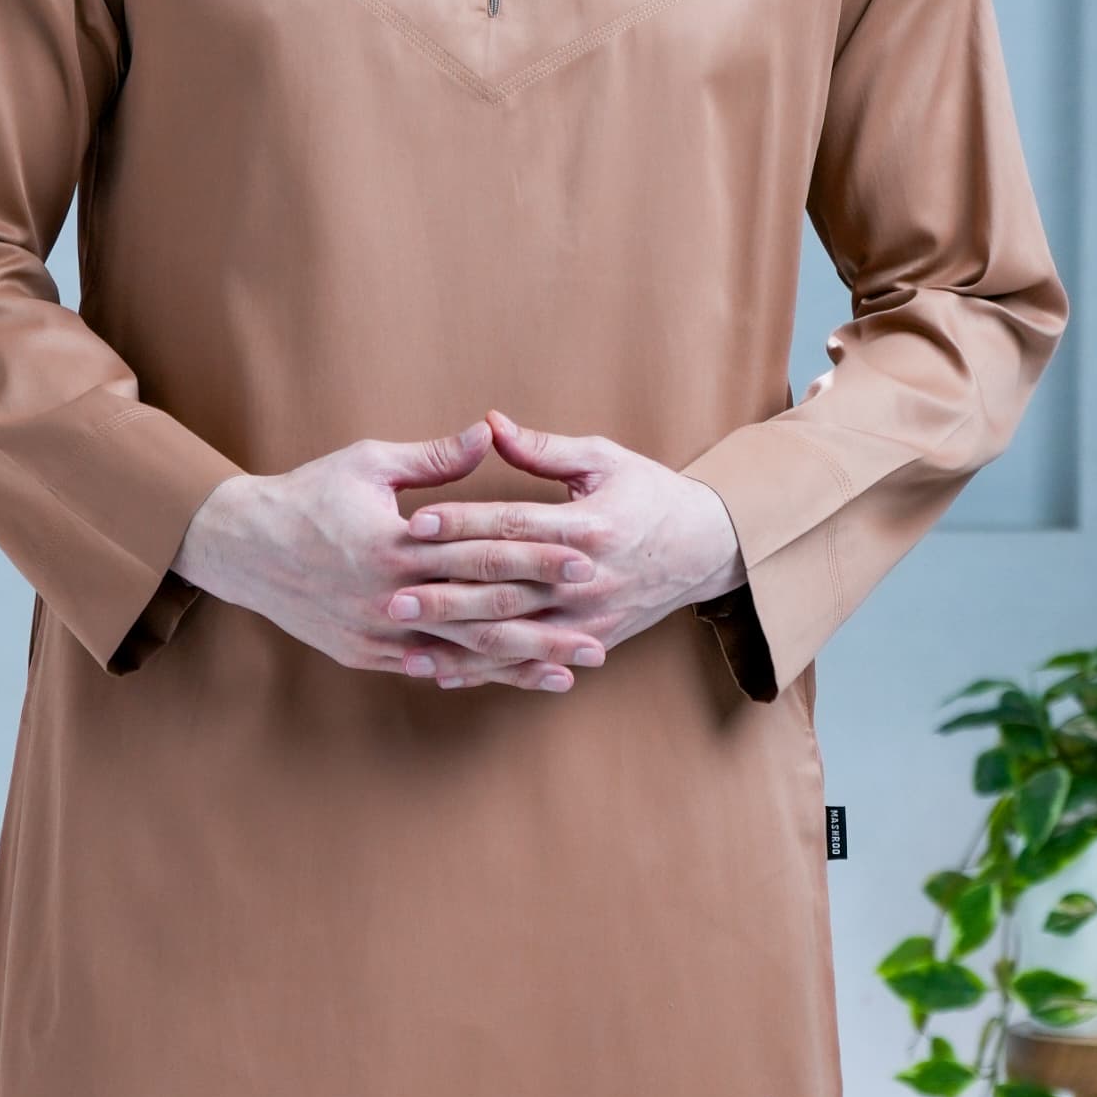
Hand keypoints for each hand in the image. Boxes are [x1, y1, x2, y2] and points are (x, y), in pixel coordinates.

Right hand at [174, 419, 600, 693]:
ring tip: (566, 673)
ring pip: (460, 655)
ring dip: (516, 666)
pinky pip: (424, 668)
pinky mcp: (361, 653)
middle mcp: (389, 598)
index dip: (540, 557)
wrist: (242, 547)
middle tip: (599, 638)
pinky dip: (467, 675)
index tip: (588, 560)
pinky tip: (505, 681)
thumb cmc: (309, 495)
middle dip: (546, 629)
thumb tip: (488, 433)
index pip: (485, 553)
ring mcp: (375, 633)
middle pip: (483, 617)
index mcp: (398, 546)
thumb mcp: (369, 464)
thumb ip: (434, 458)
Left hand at [387, 407, 745, 676]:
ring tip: (404, 639)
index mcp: (587, 526)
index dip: (461, 523)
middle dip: (444, 593)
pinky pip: (528, 663)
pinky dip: (484, 672)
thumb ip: (542, 449)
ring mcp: (589, 618)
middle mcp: (587, 578)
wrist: (706, 548)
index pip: (512, 526)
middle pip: (504, 586)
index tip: (413, 522)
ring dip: (454, 641)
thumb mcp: (603, 460)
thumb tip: (487, 424)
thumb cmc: (650, 494)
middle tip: (390, 594)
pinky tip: (442, 672)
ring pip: (511, 635)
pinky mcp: (591, 643)